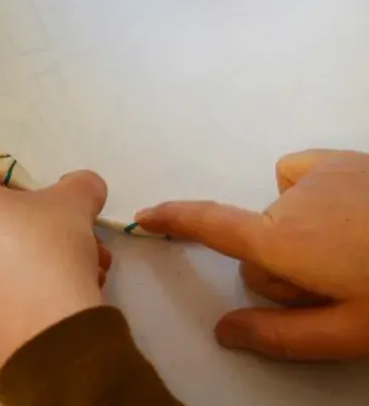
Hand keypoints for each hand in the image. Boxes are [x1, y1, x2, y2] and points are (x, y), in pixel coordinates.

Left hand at [0, 170, 110, 379]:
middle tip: (74, 249)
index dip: (32, 199)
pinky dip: (10, 297)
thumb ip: (79, 184)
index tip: (57, 218)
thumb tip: (83, 187)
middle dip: (36, 236)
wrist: (44, 338)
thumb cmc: (49, 251)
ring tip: (73, 280)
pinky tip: (47, 307)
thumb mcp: (77, 200)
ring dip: (29, 266)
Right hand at [135, 149, 368, 360]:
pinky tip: (343, 209)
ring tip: (353, 249)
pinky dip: (308, 192)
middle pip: (260, 242)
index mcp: (283, 241)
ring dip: (302, 233)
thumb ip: (283, 334)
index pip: (212, 226)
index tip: (144, 215)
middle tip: (333, 285)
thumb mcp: (351, 332)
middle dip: (282, 265)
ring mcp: (317, 174)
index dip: (174, 220)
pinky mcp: (339, 159)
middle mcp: (290, 200)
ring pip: (283, 214)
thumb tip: (224, 331)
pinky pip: (298, 176)